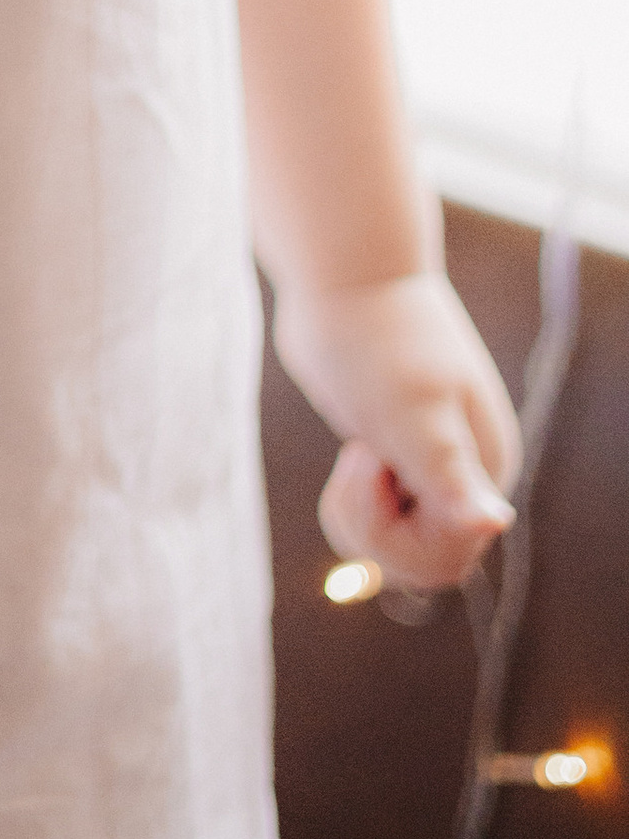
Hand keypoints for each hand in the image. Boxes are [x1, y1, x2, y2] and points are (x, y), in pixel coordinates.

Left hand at [276, 271, 518, 588]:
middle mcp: (464, 478)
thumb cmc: (374, 341)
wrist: (344, 277)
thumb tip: (494, 522)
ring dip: (356, 512)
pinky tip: (354, 454)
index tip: (369, 466)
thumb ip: (450, 476)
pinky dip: (351, 499)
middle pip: (418, 562)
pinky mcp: (393, 456)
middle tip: (355, 458)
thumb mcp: (410, 413)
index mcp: (481, 473)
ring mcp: (427, 468)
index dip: (394, 537)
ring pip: (391, 544)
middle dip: (370, 528)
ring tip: (354, 452)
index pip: (445, 560)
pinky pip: (374, 515)